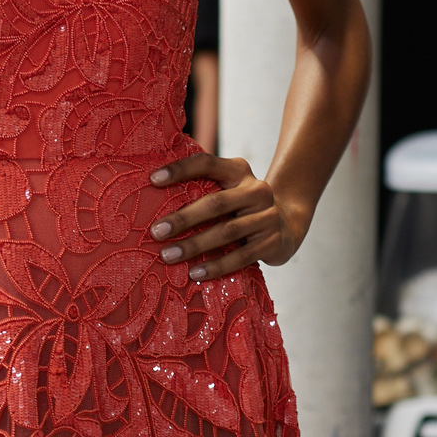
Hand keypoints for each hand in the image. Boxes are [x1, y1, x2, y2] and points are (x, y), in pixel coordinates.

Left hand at [148, 150, 304, 280]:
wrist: (286, 226)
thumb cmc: (241, 208)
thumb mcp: (227, 191)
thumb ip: (201, 189)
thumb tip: (151, 200)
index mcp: (239, 171)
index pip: (207, 163)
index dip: (180, 169)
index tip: (152, 180)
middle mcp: (256, 190)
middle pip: (216, 203)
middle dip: (184, 218)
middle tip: (156, 231)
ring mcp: (267, 216)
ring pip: (227, 232)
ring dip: (195, 246)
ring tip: (168, 255)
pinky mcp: (272, 242)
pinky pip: (241, 256)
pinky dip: (216, 266)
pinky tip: (195, 273)